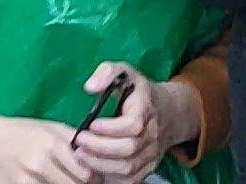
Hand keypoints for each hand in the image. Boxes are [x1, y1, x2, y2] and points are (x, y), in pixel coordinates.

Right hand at [0, 108, 95, 183]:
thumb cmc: (18, 132)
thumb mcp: (47, 126)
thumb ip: (72, 138)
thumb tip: (96, 151)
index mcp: (51, 143)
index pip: (86, 173)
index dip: (94, 178)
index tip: (94, 178)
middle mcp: (40, 162)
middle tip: (78, 182)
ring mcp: (25, 179)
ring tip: (58, 179)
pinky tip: (44, 182)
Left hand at [70, 62, 200, 176]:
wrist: (168, 112)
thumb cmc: (137, 92)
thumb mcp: (124, 72)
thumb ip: (107, 72)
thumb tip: (90, 87)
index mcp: (146, 109)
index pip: (132, 125)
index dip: (110, 128)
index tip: (91, 124)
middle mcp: (152, 134)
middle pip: (128, 150)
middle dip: (98, 148)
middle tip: (78, 142)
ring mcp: (151, 153)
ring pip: (128, 169)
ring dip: (100, 165)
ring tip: (80, 156)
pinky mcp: (148, 167)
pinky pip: (130, 180)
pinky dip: (110, 178)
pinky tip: (94, 167)